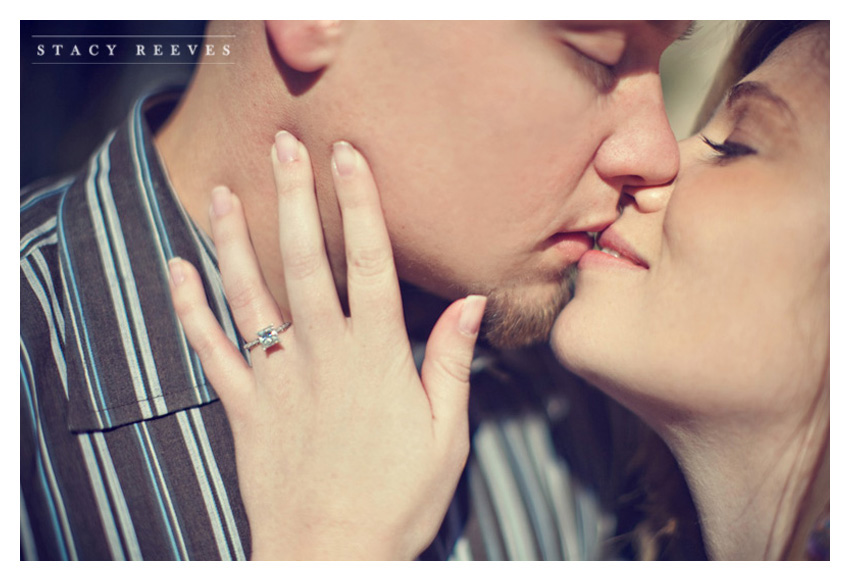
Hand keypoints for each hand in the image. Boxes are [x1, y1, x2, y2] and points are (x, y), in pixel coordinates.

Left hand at [167, 132, 485, 559]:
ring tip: (224, 191)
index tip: (350, 156)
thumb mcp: (445, 434)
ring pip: (248, 294)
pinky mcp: (243, 406)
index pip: (370, 262)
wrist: (331, 556)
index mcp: (376, 356)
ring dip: (234, 239)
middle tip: (284, 146)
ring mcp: (276, 378)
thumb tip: (470, 303)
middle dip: (295, 197)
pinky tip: (177, 269)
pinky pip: (209, 349)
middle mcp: (321, 354)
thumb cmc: (397, 498)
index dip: (361, 203)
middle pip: (304, 261)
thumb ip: (451, 363)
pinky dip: (189, 308)